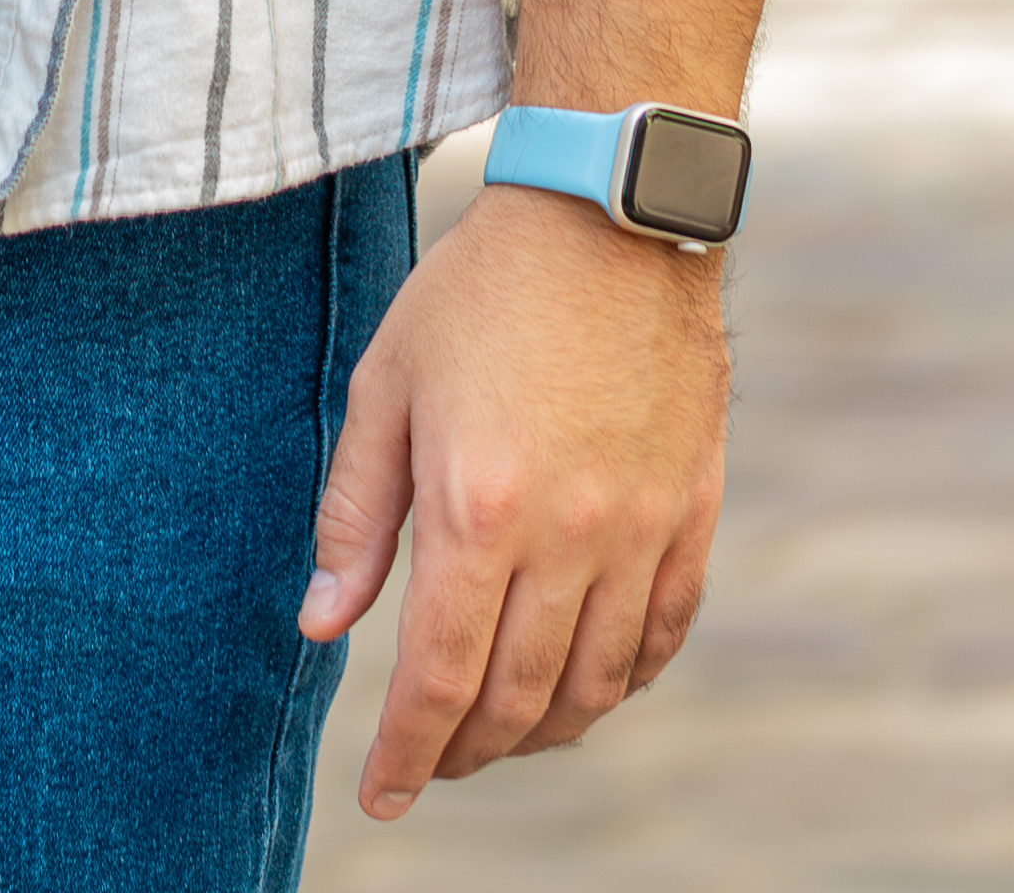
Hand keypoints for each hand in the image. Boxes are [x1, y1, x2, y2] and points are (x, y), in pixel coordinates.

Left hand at [299, 186, 729, 813]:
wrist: (609, 219)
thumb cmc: (479, 293)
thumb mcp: (384, 386)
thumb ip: (355, 517)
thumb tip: (323, 626)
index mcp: (477, 509)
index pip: (437, 678)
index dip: (405, 754)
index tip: (381, 794)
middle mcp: (568, 537)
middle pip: (517, 699)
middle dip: (465, 752)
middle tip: (431, 762)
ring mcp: (640, 529)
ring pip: (596, 685)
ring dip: (543, 731)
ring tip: (500, 733)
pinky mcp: (690, 510)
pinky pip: (664, 633)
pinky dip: (621, 679)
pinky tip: (585, 683)